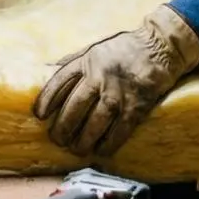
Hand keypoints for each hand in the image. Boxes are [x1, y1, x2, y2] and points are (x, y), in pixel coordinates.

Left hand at [31, 5, 198, 156]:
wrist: (159, 48)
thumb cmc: (124, 49)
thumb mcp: (94, 49)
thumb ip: (73, 61)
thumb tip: (47, 70)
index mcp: (87, 62)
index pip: (59, 82)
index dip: (47, 100)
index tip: (40, 115)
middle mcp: (100, 77)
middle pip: (74, 108)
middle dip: (63, 128)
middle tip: (58, 139)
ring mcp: (118, 94)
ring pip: (94, 124)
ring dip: (83, 141)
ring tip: (77, 149)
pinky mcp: (136, 107)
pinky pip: (118, 132)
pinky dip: (108, 144)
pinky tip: (100, 151)